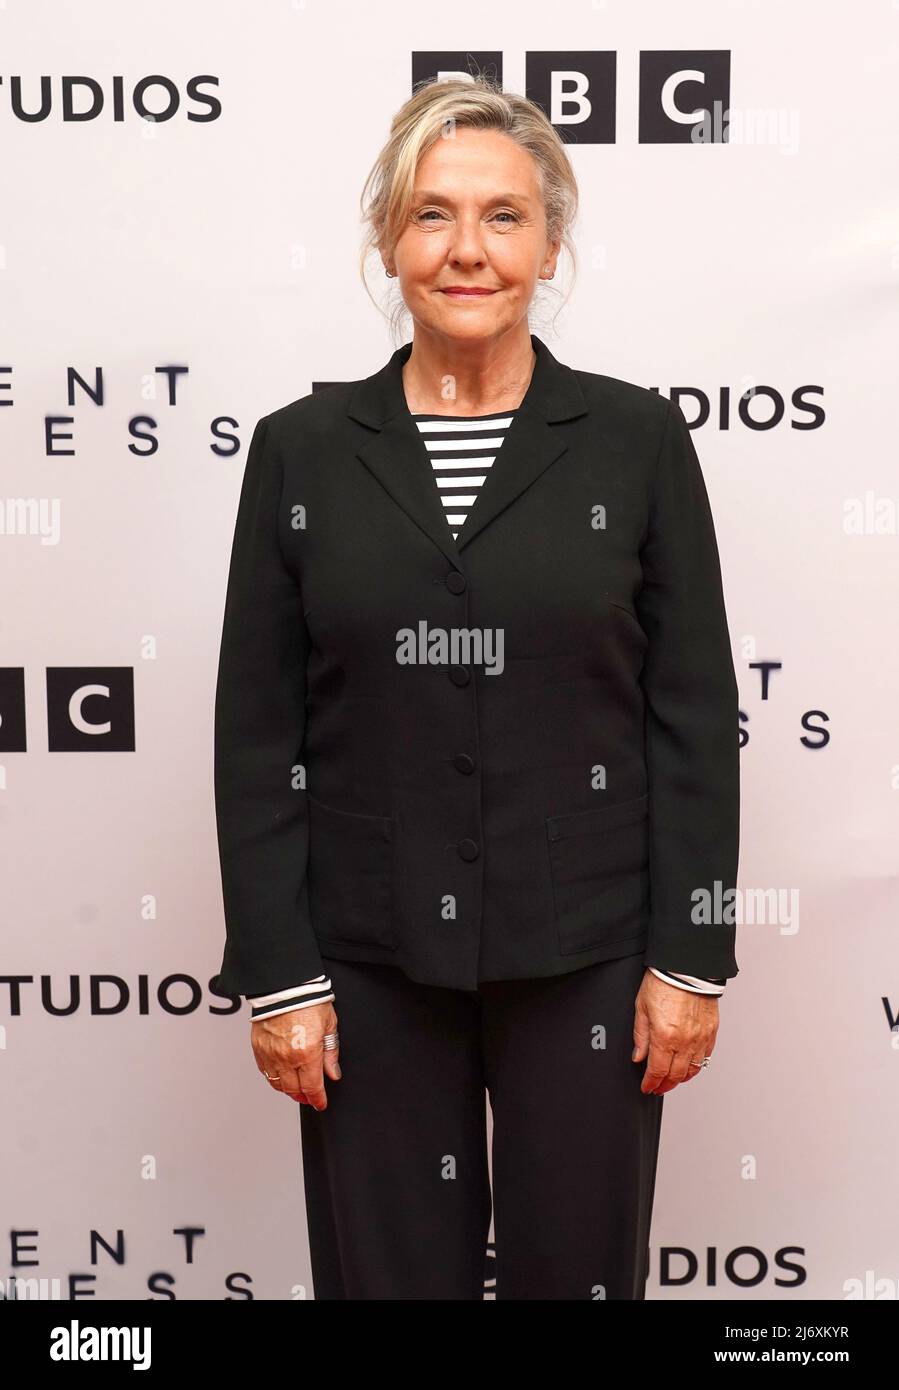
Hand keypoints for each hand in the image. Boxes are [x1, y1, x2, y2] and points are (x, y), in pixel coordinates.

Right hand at [251, 1001, 339, 1109]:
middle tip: (309, 1097)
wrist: (284, 986)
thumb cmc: (308, 1001)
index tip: (321, 1103)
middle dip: (303, 1096)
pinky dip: (273, 1078)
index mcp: (307, 1053)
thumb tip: (333, 1073)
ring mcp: (270, 1054)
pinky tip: (281, 1076)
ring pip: (277, 1084)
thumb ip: (330, 1053)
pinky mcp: (258, 1048)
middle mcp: (287, 1058)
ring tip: (296, 1088)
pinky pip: (265, 1072)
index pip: (312, 1087)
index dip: (318, 1099)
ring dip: (288, 1090)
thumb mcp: (329, 1026)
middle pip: (294, 1090)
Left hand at [632, 970, 717, 1094]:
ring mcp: (700, 1038)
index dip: (651, 1083)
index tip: (647, 1087)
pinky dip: (697, 1066)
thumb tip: (638, 1056)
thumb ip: (640, 1036)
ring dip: (682, 1078)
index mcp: (664, 1037)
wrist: (687, 967)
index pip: (657, 1071)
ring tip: (673, 1080)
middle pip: (676, 1075)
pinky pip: (706, 1056)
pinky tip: (690, 1066)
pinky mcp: (711, 1031)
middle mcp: (684, 1042)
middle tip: (658, 1087)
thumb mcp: (641, 1008)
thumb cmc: (663, 982)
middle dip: (665, 1085)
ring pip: (693, 1069)